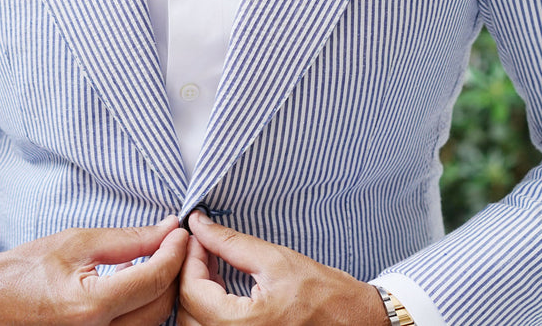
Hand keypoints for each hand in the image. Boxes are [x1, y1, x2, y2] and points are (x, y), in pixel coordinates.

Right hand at [0, 216, 188, 325]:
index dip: (174, 252)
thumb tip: (168, 229)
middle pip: (161, 305)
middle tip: (172, 243)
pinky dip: (144, 308)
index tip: (180, 231)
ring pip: (152, 322)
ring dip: (161, 291)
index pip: (154, 279)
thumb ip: (129, 240)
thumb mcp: (78, 243)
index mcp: (90, 306)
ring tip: (154, 261)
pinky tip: (136, 285)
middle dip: (173, 272)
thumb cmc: (26, 269)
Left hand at [177, 211, 387, 325]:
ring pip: (194, 324)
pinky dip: (208, 310)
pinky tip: (221, 288)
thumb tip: (198, 224)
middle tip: (203, 248)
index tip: (197, 236)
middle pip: (187, 311)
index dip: (189, 258)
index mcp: (242, 325)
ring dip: (196, 294)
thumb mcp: (274, 260)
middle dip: (189, 275)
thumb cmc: (324, 293)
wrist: (355, 322)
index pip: (191, 290)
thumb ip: (229, 243)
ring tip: (212, 267)